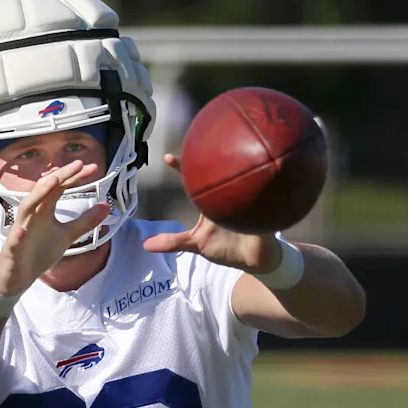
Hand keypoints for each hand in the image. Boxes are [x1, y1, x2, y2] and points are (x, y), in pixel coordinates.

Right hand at [0, 161, 109, 293]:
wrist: (18, 276)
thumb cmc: (38, 252)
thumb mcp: (66, 236)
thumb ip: (84, 222)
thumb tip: (105, 206)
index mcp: (44, 210)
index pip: (59, 187)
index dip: (74, 177)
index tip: (93, 168)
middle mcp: (31, 215)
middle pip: (44, 190)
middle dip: (60, 176)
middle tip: (78, 165)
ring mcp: (20, 231)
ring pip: (26, 208)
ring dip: (38, 194)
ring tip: (53, 182)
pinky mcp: (12, 249)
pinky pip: (14, 241)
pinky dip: (18, 235)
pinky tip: (23, 231)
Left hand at [142, 154, 281, 273]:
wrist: (255, 260)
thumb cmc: (226, 248)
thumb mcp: (196, 244)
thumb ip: (172, 243)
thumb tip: (145, 245)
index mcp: (210, 202)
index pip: (194, 181)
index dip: (182, 168)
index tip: (166, 157)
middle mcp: (226, 197)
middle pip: (218, 174)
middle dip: (211, 160)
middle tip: (200, 146)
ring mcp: (245, 202)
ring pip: (239, 183)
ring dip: (233, 174)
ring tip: (225, 157)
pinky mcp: (262, 212)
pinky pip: (260, 203)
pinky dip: (257, 198)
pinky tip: (254, 189)